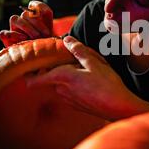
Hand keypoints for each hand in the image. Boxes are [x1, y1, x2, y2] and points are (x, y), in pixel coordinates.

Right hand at [0, 0, 52, 46]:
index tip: (46, 14)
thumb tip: (47, 19)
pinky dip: (13, 35)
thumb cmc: (48, 46)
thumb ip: (51, 27)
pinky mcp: (7, 37)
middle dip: (37, 24)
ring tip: (35, 38)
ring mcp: (14, 28)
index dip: (39, 6)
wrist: (41, 58)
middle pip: (26, 13)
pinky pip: (4, 33)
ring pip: (14, 19)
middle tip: (45, 34)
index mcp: (35, 17)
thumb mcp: (54, 37)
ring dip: (26, 27)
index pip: (34, 5)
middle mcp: (24, 20)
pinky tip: (23, 40)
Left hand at [26, 36, 148, 120]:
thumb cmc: (108, 84)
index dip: (29, 73)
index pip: (33, 80)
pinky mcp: (76, 105)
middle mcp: (61, 90)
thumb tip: (66, 40)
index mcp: (62, 77)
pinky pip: (69, 91)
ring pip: (60, 83)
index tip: (34, 64)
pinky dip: (74, 85)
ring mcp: (68, 99)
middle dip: (57, 67)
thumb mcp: (95, 62)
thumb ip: (78, 50)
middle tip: (73, 59)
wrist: (119, 107)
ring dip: (68, 76)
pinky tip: (91, 82)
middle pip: (50, 77)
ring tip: (87, 70)